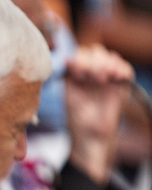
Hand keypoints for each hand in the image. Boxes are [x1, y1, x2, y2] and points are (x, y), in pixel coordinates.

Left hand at [65, 44, 133, 182]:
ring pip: (110, 57)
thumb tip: (66, 58)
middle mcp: (91, 72)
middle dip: (93, 62)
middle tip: (94, 75)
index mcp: (75, 74)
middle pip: (94, 52)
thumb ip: (68, 77)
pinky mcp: (120, 83)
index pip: (79, 55)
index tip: (77, 70)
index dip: (79, 59)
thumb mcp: (69, 97)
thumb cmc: (77, 120)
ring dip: (107, 64)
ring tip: (104, 78)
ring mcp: (106, 76)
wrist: (91, 137)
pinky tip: (118, 77)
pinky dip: (122, 69)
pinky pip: (124, 69)